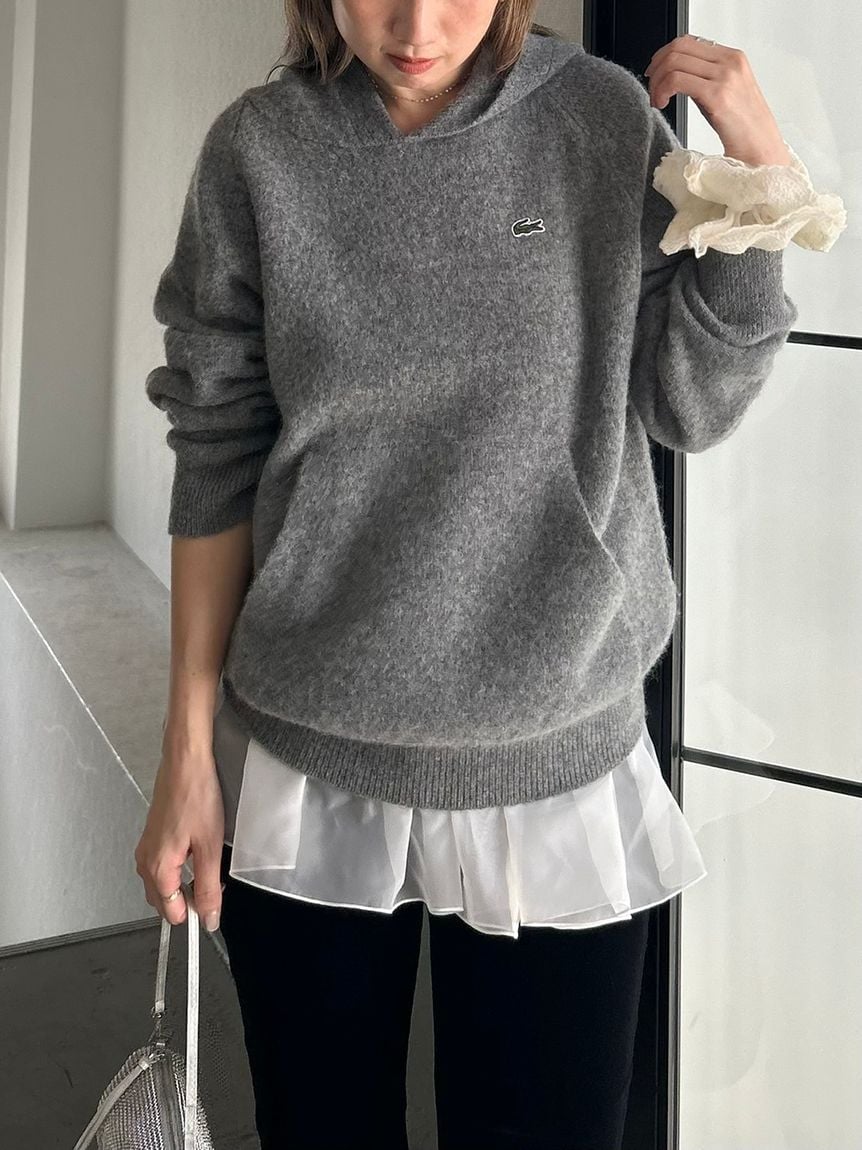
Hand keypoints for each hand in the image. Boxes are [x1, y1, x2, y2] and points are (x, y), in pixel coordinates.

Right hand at [134, 743, 225, 932]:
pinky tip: (196, 853)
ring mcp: (146, 848)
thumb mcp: (210, 847)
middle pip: (163, 901)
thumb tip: (208, 919)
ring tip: (207, 866)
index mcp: (158, 868)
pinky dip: (178, 869)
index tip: (212, 907)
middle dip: (187, 900)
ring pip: (162, 884)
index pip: (171, 913)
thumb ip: (209, 888)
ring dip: (183, 885)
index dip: (194, 913)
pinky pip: (161, 866)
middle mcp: (145, 861)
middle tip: (213, 884)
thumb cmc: (197, 796)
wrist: (186, 762)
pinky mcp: (152, 837)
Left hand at [644, 34, 791, 166]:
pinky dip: (662, 90)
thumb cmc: (742, 128)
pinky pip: (677, 80)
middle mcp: (730, 63)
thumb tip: (675, 74)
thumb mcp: (723, 94)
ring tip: (656, 100)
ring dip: (657, 82)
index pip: (689, 41)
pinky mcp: (717, 95)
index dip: (665, 55)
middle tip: (652, 88)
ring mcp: (725, 77)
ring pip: (674, 63)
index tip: (655, 72)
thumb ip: (703, 79)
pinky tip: (661, 104)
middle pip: (679, 48)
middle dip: (657, 67)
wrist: (761, 150)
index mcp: (733, 58)